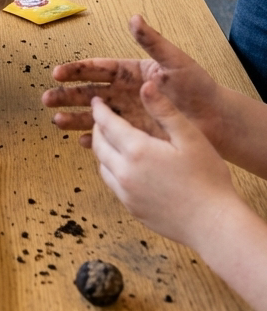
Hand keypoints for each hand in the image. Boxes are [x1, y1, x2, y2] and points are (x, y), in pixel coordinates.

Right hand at [42, 15, 224, 148]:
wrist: (216, 119)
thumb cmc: (197, 87)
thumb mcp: (175, 61)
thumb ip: (152, 41)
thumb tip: (134, 18)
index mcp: (129, 73)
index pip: (96, 69)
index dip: (76, 71)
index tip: (57, 73)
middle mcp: (123, 93)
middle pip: (88, 93)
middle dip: (66, 95)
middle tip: (47, 99)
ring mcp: (127, 114)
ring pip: (93, 116)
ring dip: (74, 118)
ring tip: (56, 121)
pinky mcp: (134, 134)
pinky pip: (109, 137)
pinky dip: (95, 140)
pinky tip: (82, 142)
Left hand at [91, 84, 238, 248]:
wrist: (214, 226)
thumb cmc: (208, 179)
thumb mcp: (190, 138)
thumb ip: (164, 111)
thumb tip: (146, 85)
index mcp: (136, 150)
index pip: (107, 123)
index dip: (99, 110)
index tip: (96, 101)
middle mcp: (124, 171)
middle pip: (99, 143)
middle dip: (97, 127)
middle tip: (102, 118)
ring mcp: (125, 192)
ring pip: (102, 164)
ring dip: (102, 149)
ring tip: (111, 140)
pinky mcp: (131, 208)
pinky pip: (112, 183)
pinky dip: (111, 169)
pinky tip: (124, 167)